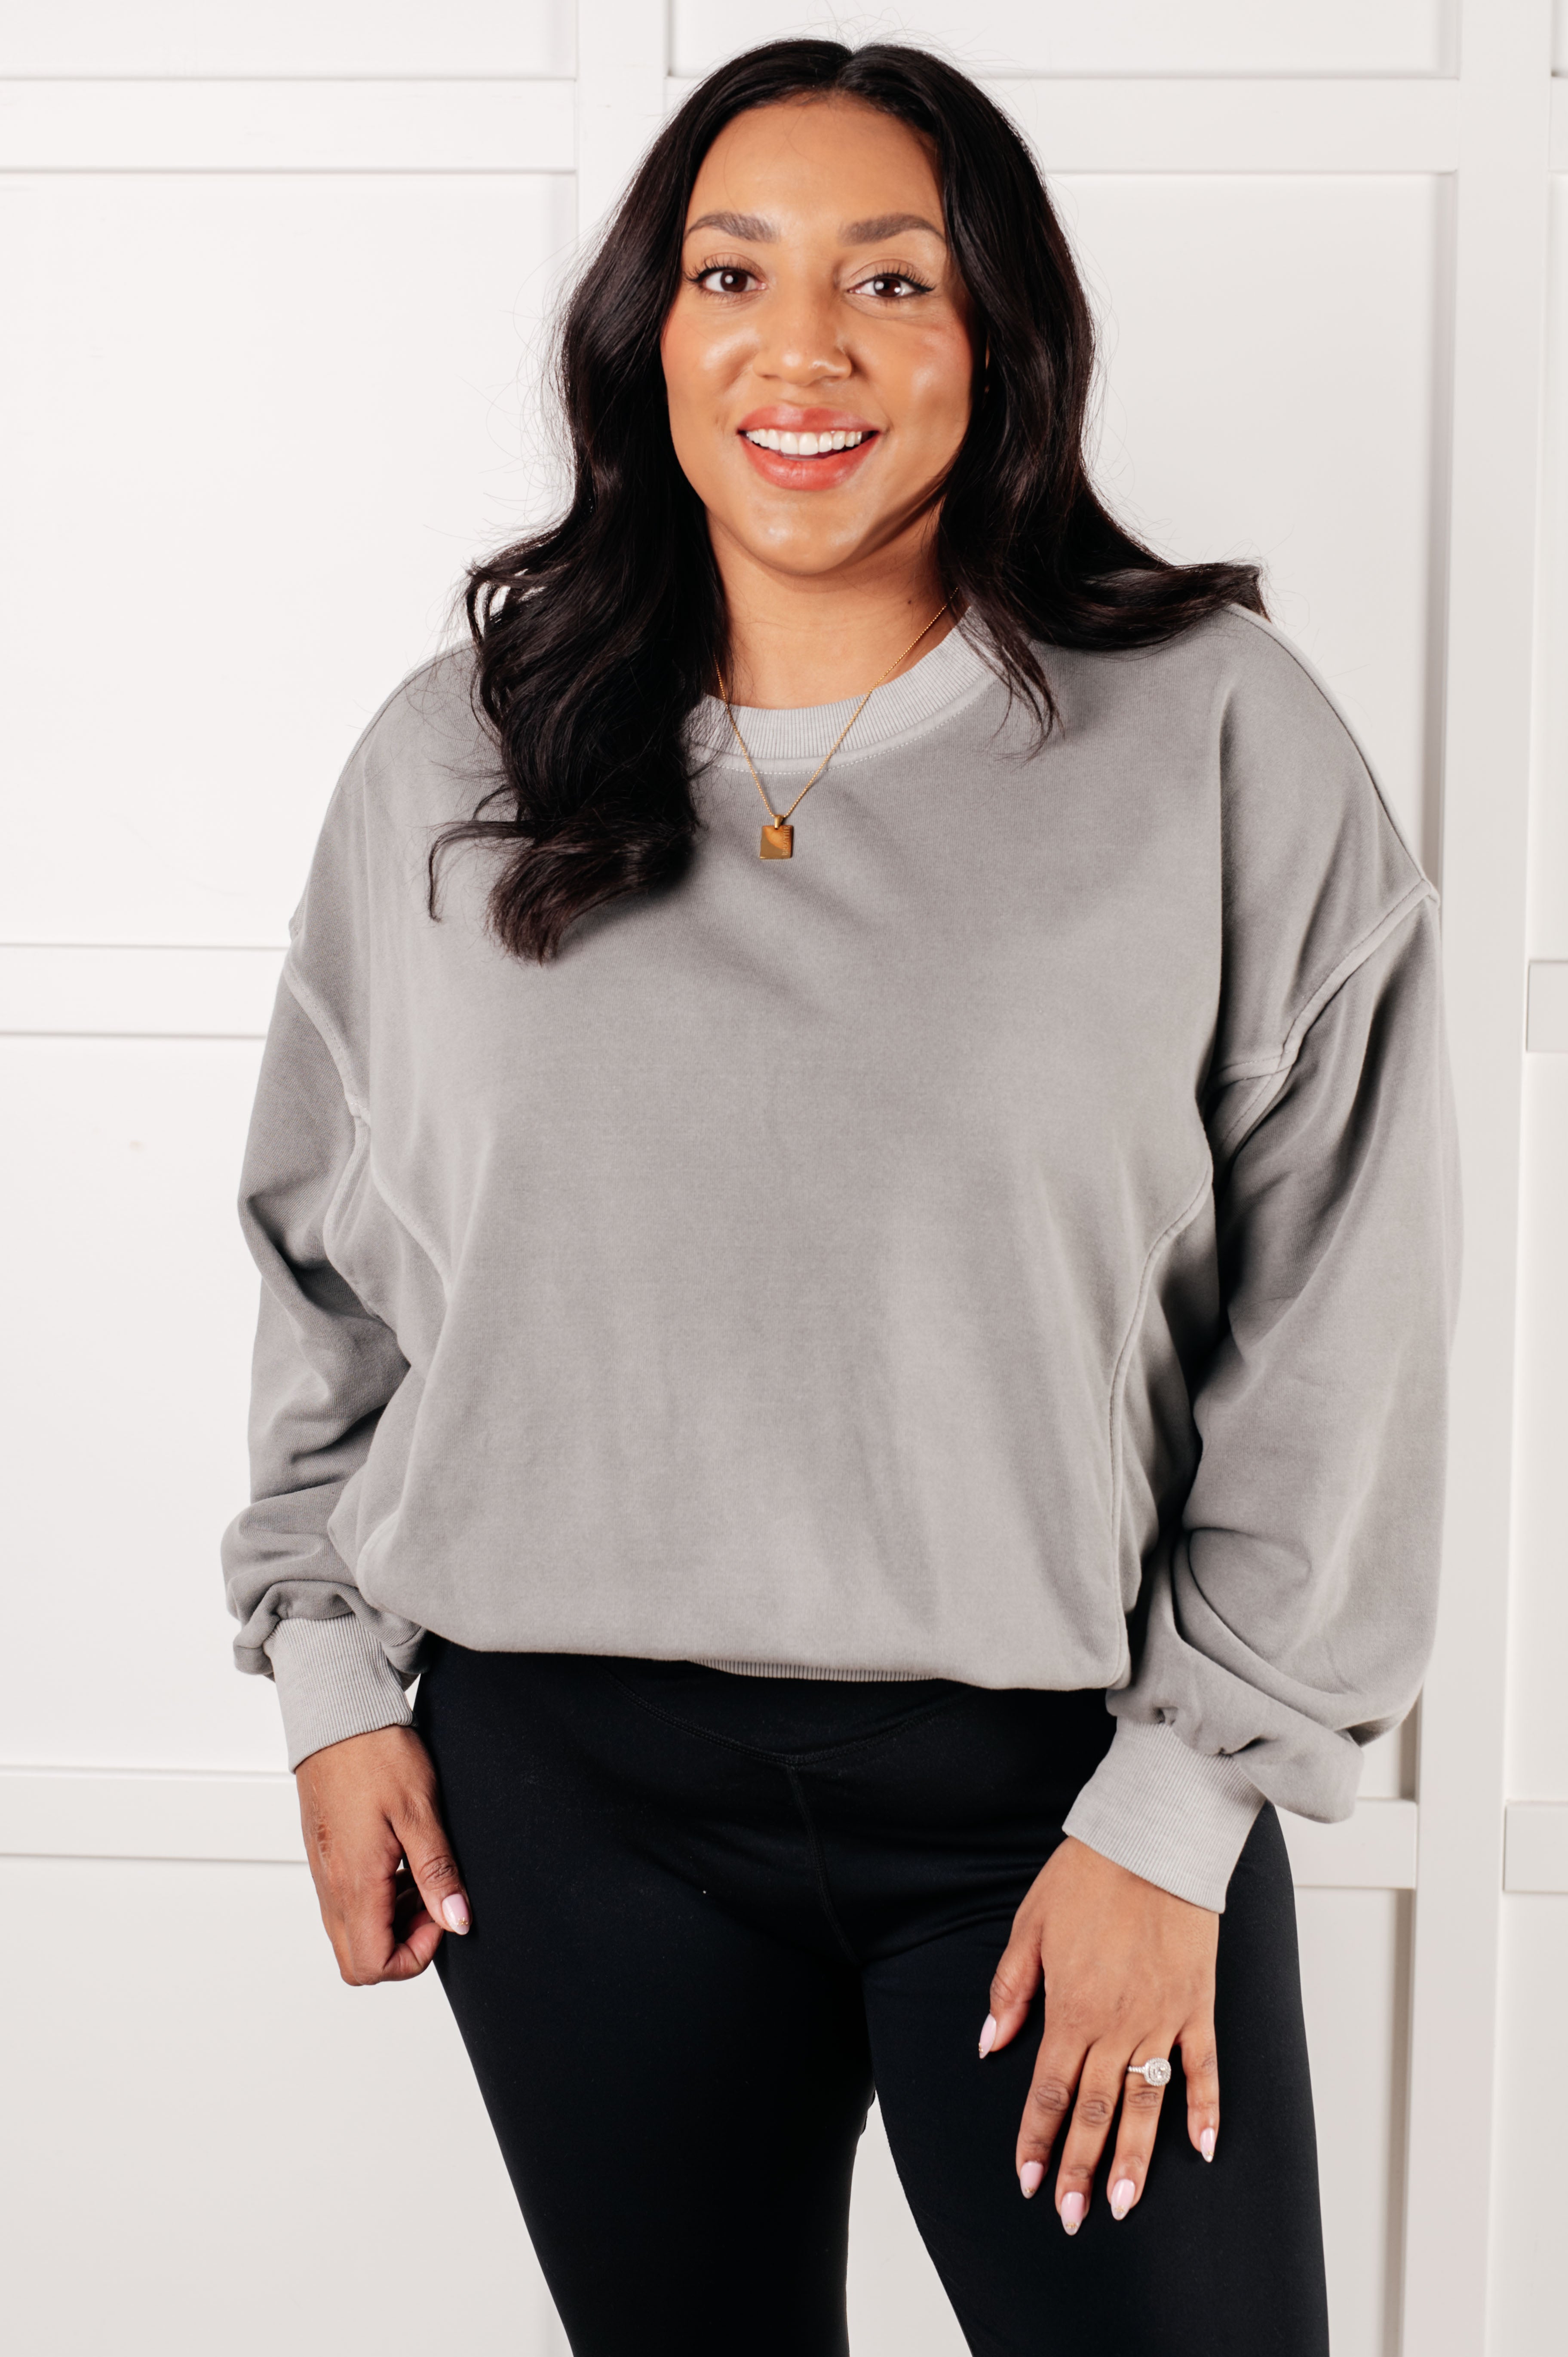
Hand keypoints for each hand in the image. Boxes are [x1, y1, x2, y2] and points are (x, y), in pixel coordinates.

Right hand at [294, 1724, 470, 1984]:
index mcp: (355, 1882)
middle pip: (358, 1961)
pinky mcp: (324, 1857)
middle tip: (432, 1901)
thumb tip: (457, 1921)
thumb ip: (438, 1873)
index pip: (373, 1965)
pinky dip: (376, 1899)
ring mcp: (323, 1873)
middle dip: (402, 1946)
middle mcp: (331, 1887)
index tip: (441, 1912)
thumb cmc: (377, 1754)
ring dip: (391, 1922)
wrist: (339, 1716)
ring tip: (422, 1876)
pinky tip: (401, 1861)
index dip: (416, 1955)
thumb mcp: (420, 1811)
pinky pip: (345, 1903)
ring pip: (351, 1933)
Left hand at [981, 1835, 1218, 2229]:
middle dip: (1079, 2168)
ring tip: (1121, 2205)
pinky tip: (1204, 2148)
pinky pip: (1204, 2068)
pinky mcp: (1197, 2006)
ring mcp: (1161, 2019)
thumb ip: (1010, 1990)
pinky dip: (1206, 2109)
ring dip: (1133, 2158)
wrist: (1151, 1842)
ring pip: (1145, 2104)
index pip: (1048, 2092)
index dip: (1037, 2140)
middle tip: (1072, 2218)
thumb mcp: (1029, 1926)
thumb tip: (990, 2045)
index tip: (1028, 2182)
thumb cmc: (1085, 1878)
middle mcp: (1115, 2024)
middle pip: (1093, 2111)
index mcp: (1069, 2009)